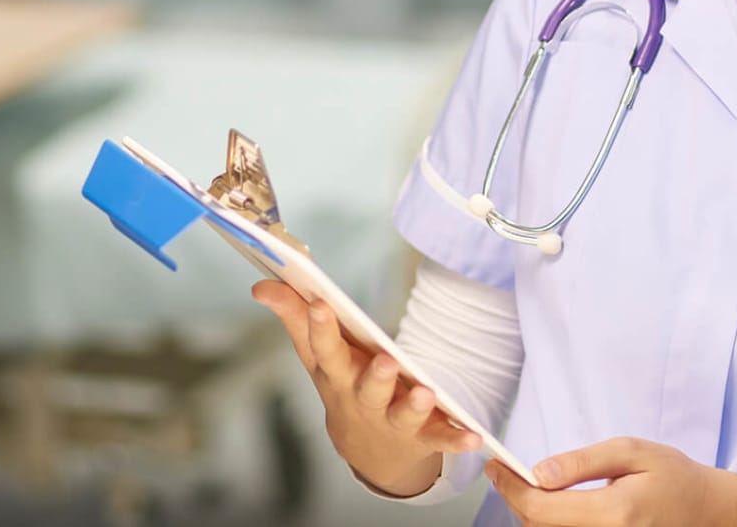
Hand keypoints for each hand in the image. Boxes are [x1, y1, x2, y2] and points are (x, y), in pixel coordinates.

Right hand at [253, 280, 481, 497]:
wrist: (369, 450)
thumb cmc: (342, 386)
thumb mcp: (317, 356)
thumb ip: (294, 317)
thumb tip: (262, 286)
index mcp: (336, 375)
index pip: (324, 349)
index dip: (320, 327)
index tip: (320, 302)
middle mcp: (363, 400)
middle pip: (367, 388)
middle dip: (375, 377)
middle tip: (385, 361)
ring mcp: (393, 420)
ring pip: (403, 414)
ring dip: (414, 405)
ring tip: (426, 393)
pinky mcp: (423, 434)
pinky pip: (441, 437)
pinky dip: (456, 438)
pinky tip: (473, 436)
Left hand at [486, 437, 720, 525]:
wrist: (707, 511)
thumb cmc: (672, 475)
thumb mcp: (631, 452)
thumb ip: (583, 463)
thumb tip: (539, 472)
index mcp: (614, 513)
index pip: (542, 510)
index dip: (511, 488)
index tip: (496, 466)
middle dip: (515, 499)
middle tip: (505, 471)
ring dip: (530, 514)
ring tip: (526, 485)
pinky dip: (550, 524)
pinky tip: (550, 504)